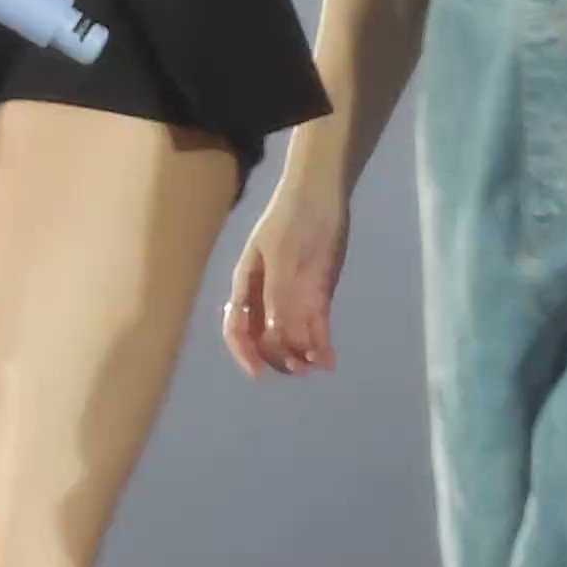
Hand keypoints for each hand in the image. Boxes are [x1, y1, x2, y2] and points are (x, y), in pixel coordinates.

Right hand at [224, 164, 351, 380]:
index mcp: (248, 284)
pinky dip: (321, 345)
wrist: (323, 192)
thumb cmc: (294, 219)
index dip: (244, 353)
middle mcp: (268, 296)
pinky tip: (329, 359)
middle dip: (277, 357)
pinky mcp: (317, 294)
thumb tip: (272, 338)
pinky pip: (316, 327)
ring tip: (316, 365)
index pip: (236, 328)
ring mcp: (294, 296)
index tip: (260, 373)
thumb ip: (277, 298)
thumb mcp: (282, 256)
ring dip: (300, 355)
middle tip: (298, 368)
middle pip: (264, 338)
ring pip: (291, 337)